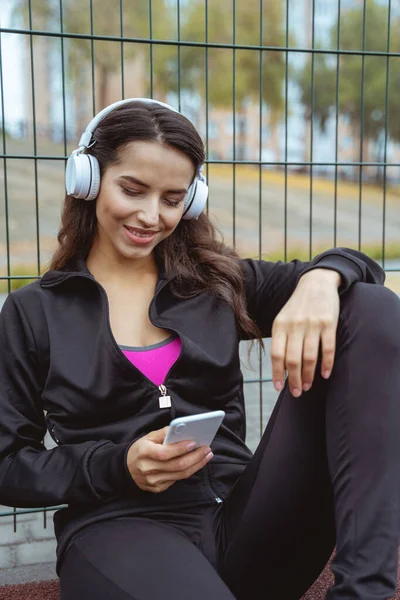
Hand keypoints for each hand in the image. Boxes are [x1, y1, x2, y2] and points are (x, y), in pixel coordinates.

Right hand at [126, 426, 213, 492]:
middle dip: (195, 457)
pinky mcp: (158, 488)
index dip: (180, 448)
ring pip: (180, 475)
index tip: (194, 442)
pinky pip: (177, 480)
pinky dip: (189, 471)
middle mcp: (148, 469)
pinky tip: (196, 463)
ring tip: (207, 455)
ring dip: (197, 465)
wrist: (126, 469)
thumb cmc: (140, 450)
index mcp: (144, 453)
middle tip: (207, 449)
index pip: (165, 453)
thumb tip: (180, 428)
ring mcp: (153, 481)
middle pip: (177, 465)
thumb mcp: (148, 437)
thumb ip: (163, 433)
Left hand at [271, 269, 340, 396]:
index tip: (278, 388)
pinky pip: (328, 348)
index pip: (277, 354)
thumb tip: (280, 367)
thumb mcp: (283, 318)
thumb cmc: (298, 306)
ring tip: (307, 386)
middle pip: (293, 359)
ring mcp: (312, 324)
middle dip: (294, 379)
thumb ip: (281, 339)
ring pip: (309, 357)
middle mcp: (295, 325)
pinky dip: (326, 364)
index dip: (277, 373)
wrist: (316, 283)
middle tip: (296, 392)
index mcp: (280, 325)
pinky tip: (325, 374)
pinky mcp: (329, 323)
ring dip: (308, 375)